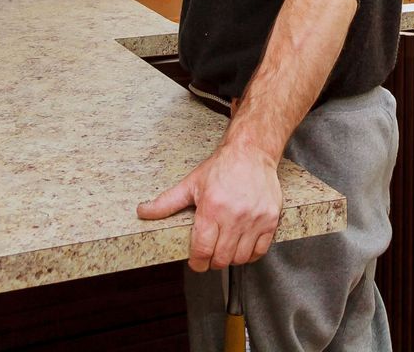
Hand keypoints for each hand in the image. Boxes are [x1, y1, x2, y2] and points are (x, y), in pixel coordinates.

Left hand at [136, 140, 281, 270]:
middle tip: (210, 254)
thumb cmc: (221, 167)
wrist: (251, 152)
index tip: (196, 261)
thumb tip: (143, 212)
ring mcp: (254, 219)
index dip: (196, 262)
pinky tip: (242, 246)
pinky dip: (249, 255)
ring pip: (240, 258)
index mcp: (211, 208)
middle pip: (221, 258)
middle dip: (212, 261)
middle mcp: (234, 216)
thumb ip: (166, 202)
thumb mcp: (191, 183)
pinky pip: (260, 251)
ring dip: (230, 259)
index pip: (202, 250)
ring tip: (225, 248)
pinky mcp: (270, 220)